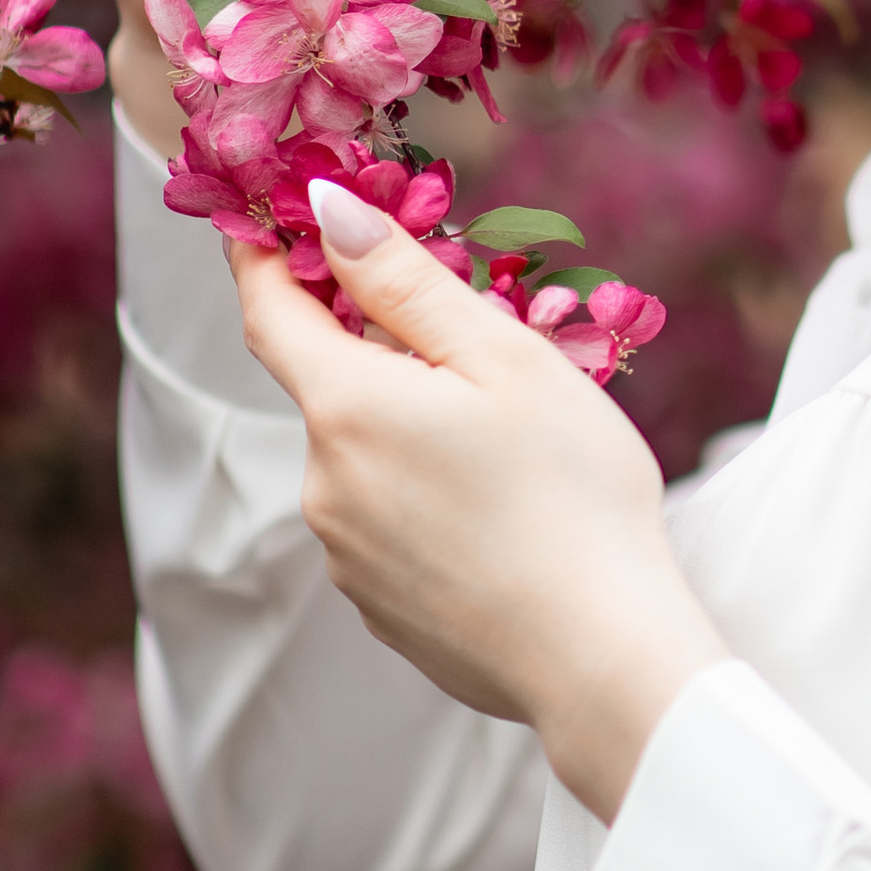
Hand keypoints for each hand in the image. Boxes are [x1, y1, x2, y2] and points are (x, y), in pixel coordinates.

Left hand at [232, 185, 725, 820]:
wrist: (603, 659)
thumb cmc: (572, 493)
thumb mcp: (503, 359)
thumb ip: (405, 282)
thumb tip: (328, 211)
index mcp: (346, 407)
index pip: (270, 311)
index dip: (267, 257)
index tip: (280, 217)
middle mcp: (324, 484)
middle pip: (329, 385)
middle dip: (379, 350)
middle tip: (471, 338)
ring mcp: (346, 555)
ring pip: (362, 456)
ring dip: (408, 428)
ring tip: (509, 443)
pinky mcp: (378, 606)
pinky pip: (386, 521)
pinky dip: (425, 496)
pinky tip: (500, 513)